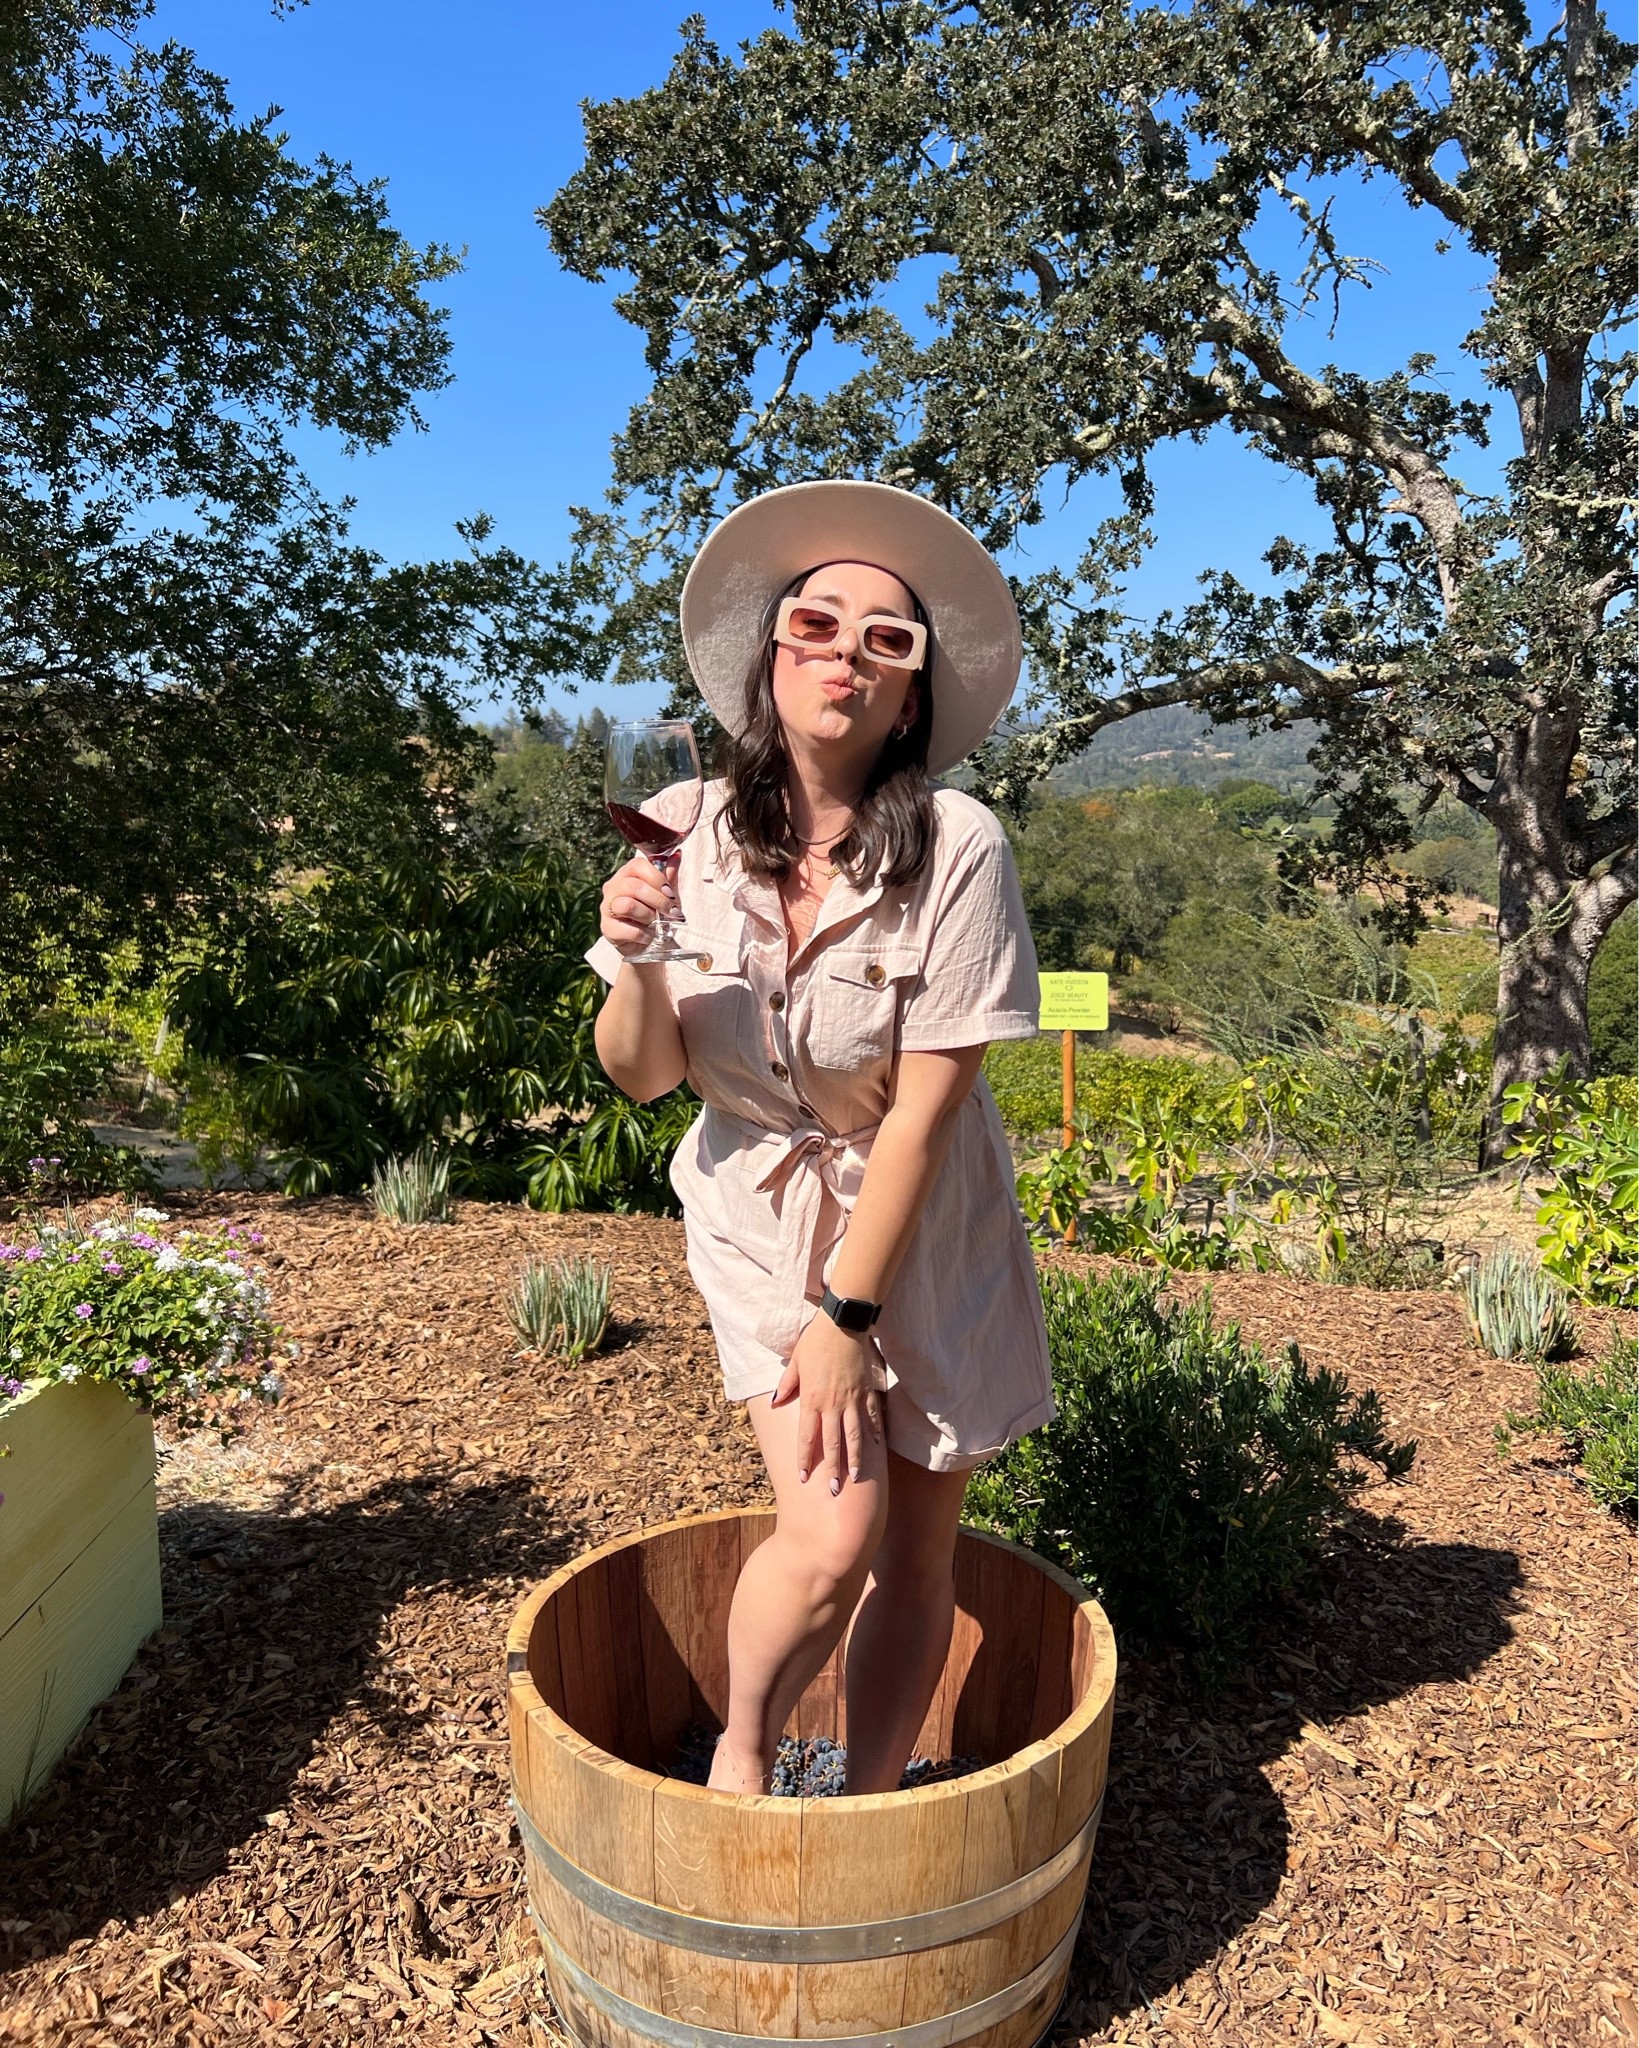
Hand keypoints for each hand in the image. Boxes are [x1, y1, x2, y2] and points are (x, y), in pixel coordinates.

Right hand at [599, 850, 678, 953]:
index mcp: (626, 875)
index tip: (670, 892)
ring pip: (629, 906)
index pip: (637, 865)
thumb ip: (669, 877)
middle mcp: (612, 888)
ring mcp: (607, 908)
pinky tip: (648, 935)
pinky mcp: (607, 929)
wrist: (646, 946)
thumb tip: (677, 855)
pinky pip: (629, 929)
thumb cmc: (656, 916)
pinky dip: (644, 934)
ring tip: (655, 923)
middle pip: (634, 886)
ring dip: (649, 916)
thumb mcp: (667, 896)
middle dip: (658, 900)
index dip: (656, 878)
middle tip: (671, 911)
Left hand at [771, 1311, 883, 1490]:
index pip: (807, 1437)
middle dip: (831, 1469)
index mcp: (812, 1399)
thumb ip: (786, 1385)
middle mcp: (832, 1403)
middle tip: (833, 1491)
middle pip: (832, 1442)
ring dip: (854, 1458)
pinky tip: (876, 1446)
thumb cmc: (815, 1341)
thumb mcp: (795, 1363)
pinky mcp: (866, 1390)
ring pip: (854, 1435)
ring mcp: (851, 1398)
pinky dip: (874, 1431)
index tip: (803, 1478)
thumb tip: (774, 1403)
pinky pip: (871, 1415)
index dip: (805, 1459)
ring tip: (854, 1477)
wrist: (842, 1323)